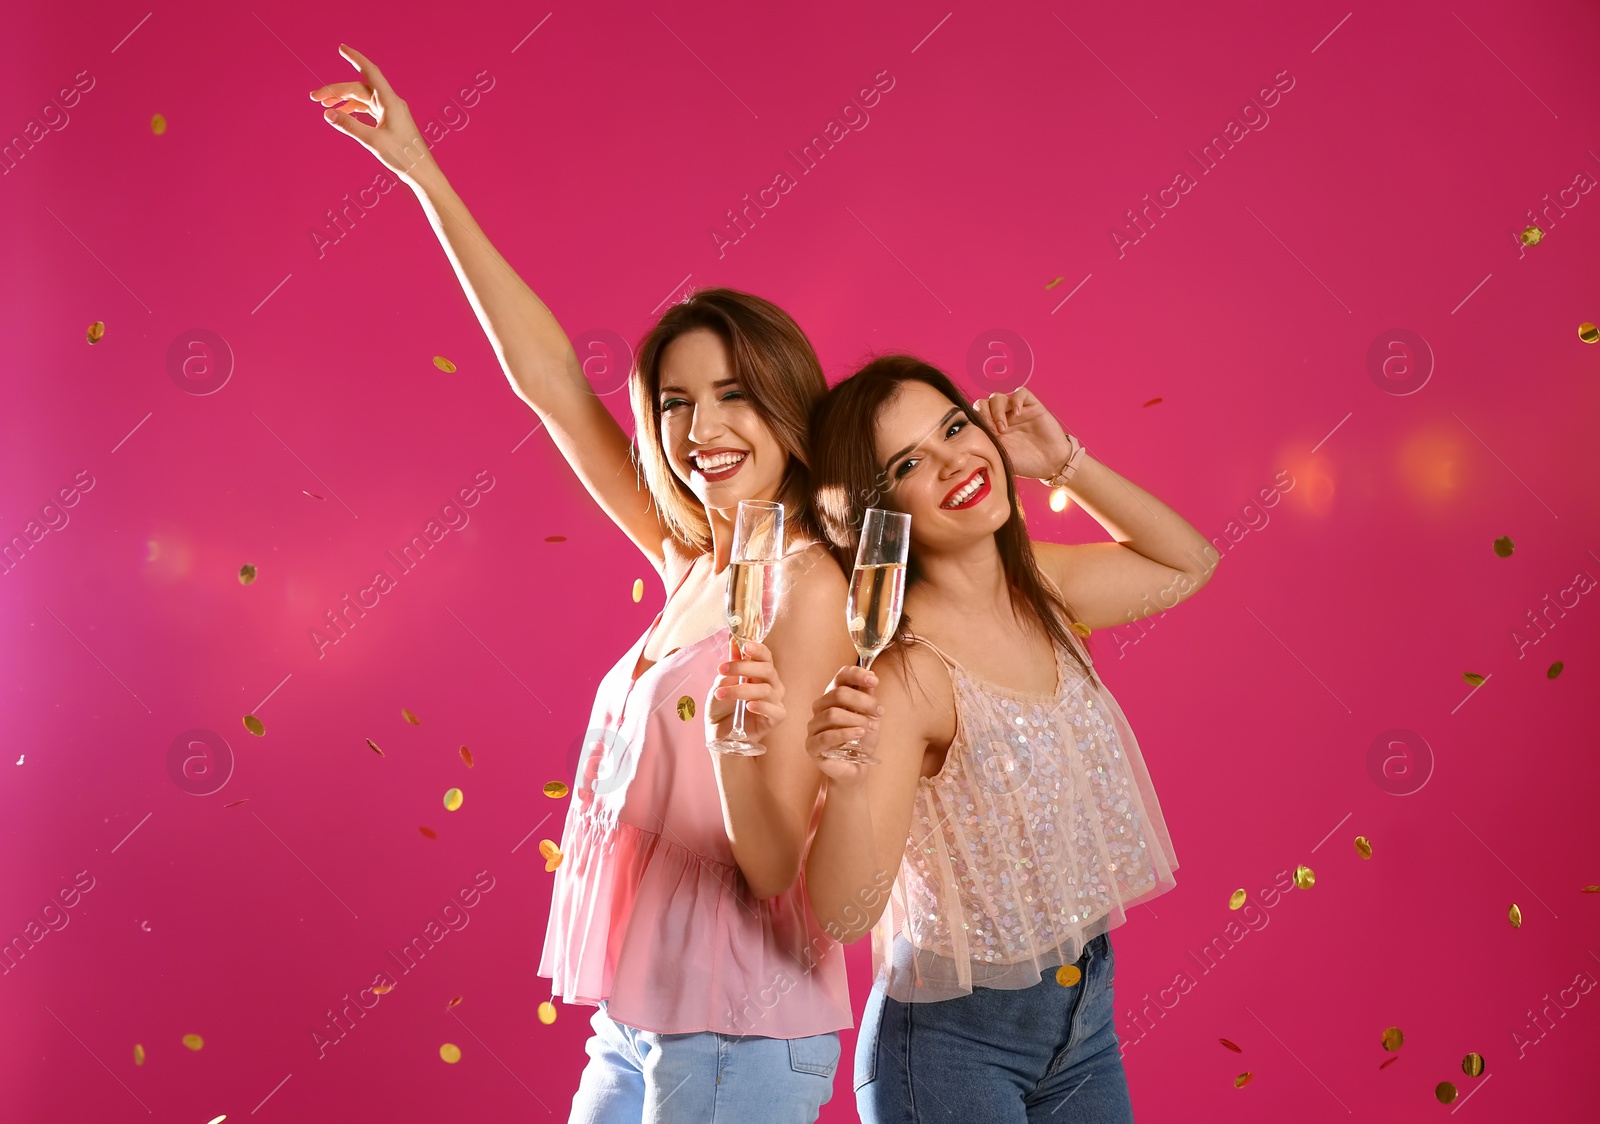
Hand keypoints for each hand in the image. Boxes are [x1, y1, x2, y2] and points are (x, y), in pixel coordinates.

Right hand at [309, 44, 435, 183]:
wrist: (422, 172)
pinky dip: (354, 109)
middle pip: (359, 88)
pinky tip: (343, 112)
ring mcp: (391, 112)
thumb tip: (328, 114)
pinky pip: (368, 109)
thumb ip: (349, 125)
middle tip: (314, 97)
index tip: (341, 48)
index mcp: (389, 101)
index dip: (355, 58)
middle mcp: (390, 102)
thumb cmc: (403, 157)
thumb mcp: (372, 141)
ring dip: (343, 100)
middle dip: (336, 90)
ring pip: (363, 99)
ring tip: (325, 106)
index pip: (370, 72)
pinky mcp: (390, 122)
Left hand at [705, 637, 785, 746]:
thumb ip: (730, 665)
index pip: (765, 656)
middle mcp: (771, 684)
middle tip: (723, 669)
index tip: (744, 646)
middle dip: (744, 667)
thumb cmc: (722, 706)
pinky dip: (762, 707)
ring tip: (721, 694)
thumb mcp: (721, 683)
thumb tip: (733, 641)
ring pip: (766, 690)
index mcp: (759, 673)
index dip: (757, 649)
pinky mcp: (775, 719)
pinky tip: (748, 706)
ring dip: (741, 690)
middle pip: (767, 670)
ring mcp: (775, 701)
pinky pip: (775, 710)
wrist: (718, 732)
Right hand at [806, 665, 882, 783]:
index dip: (856, 675)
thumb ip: (868, 698)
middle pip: (838, 694)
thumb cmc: (861, 740)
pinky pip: (826, 736)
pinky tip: (859, 735)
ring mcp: (814, 726)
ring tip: (870, 727)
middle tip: (879, 712)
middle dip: (863, 701)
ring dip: (855, 720)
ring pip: (831, 714)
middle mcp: (820, 707)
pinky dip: (845, 734)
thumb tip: (871, 679)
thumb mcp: (871, 717)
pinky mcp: (811, 745)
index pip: (841, 677)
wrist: (856, 767)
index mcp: (834, 696)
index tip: (874, 680)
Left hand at [972, 388, 1074, 480]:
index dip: (974, 422)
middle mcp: (1001, 418)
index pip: (975, 416)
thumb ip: (987, 448)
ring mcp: (1016, 411)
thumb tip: (969, 442)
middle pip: (983, 404)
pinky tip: (1017, 413)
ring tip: (1003, 428)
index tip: (980, 435)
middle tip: (992, 432)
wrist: (1051, 463)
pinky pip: (1020, 393)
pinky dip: (1016, 400)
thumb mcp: (1001, 458)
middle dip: (983, 415)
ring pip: (998, 397)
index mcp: (991, 430)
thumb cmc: (1025, 464)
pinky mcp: (1032, 406)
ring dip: (997, 410)